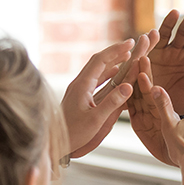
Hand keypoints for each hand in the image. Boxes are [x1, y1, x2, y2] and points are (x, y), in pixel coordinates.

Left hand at [62, 31, 159, 156]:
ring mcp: (78, 89)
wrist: (53, 142)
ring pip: (97, 70)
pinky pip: (96, 80)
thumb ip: (112, 103)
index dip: (116, 50)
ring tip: (126, 57)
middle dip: (115, 52)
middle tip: (131, 45)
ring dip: (112, 62)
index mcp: (82, 85)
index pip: (100, 61)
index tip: (130, 42)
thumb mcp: (96, 120)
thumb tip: (129, 86)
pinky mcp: (79, 97)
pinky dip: (108, 74)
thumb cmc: (73, 133)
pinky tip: (115, 75)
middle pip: (98, 61)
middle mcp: (79, 84)